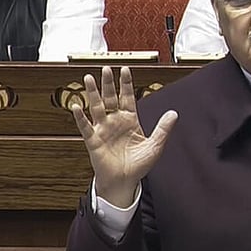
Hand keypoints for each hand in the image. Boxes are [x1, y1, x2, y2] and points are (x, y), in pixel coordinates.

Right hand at [71, 66, 177, 207]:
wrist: (125, 182)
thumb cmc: (138, 165)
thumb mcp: (155, 146)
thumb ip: (163, 129)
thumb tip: (174, 113)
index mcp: (130, 121)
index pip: (127, 97)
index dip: (126, 84)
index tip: (125, 69)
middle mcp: (115, 122)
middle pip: (111, 98)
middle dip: (109, 83)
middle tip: (106, 68)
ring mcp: (103, 130)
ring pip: (96, 107)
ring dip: (93, 93)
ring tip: (89, 78)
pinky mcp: (94, 141)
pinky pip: (86, 127)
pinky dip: (81, 117)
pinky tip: (77, 106)